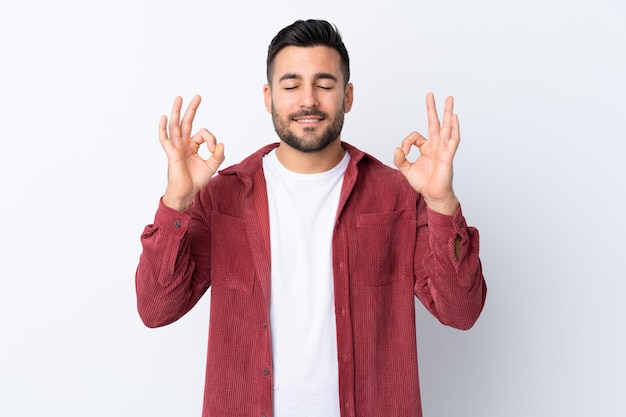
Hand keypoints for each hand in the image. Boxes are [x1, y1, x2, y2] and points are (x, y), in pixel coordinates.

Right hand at [159, 95, 224, 210]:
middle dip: (192, 109)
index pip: (203, 133)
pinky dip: (163, 128)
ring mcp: (176, 147)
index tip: (214, 149)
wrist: (187, 193)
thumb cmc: (196, 180)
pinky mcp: (171, 154)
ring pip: (175, 126)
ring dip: (177, 111)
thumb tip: (221, 143)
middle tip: (198, 96)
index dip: (211, 139)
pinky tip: (164, 117)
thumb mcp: (212, 166)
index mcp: (192, 146)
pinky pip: (165, 139)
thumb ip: (218, 155)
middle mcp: (183, 144)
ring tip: (179, 98)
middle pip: (186, 122)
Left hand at [393, 93, 459, 214]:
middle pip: (435, 123)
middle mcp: (436, 145)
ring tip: (449, 98)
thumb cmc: (423, 183)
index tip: (404, 151)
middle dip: (432, 108)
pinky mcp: (448, 155)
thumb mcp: (407, 170)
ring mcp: (443, 149)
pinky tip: (454, 117)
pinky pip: (453, 140)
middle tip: (430, 94)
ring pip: (446, 127)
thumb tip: (397, 148)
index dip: (407, 141)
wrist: (433, 195)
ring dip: (447, 112)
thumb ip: (400, 159)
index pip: (415, 136)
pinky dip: (454, 128)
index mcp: (426, 148)